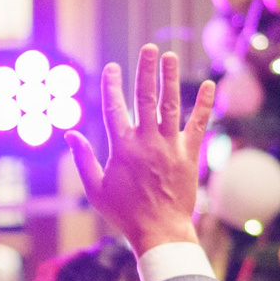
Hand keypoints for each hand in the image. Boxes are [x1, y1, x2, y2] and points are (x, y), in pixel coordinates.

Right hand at [66, 45, 213, 254]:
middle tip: (149, 48)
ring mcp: (170, 146)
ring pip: (171, 105)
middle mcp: (146, 141)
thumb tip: (69, 133)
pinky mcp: (189, 154)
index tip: (112, 67)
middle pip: (145, 98)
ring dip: (171, 79)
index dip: (111, 86)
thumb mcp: (94, 187)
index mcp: (121, 147)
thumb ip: (83, 158)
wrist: (159, 231)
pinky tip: (210, 85)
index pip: (114, 108)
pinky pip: (199, 125)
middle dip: (146, 71)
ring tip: (170, 56)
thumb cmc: (123, 213)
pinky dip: (204, 105)